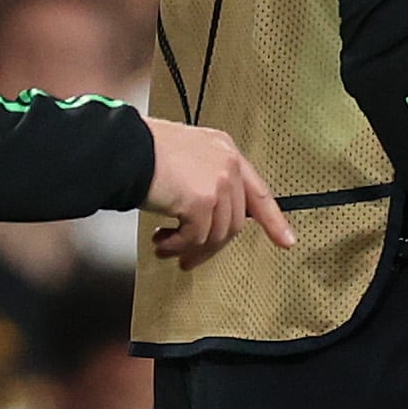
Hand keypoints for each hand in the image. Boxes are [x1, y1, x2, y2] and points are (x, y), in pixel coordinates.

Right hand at [144, 121, 292, 266]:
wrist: (122, 148)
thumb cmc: (142, 151)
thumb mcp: (185, 155)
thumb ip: (205, 179)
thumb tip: (210, 217)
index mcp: (226, 151)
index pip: (258, 192)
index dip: (274, 220)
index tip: (286, 241)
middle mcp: (228, 165)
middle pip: (235, 221)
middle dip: (211, 247)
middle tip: (190, 259)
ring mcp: (218, 183)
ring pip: (217, 234)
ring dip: (190, 248)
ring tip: (167, 249)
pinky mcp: (202, 201)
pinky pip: (196, 238)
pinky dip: (178, 245)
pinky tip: (161, 242)